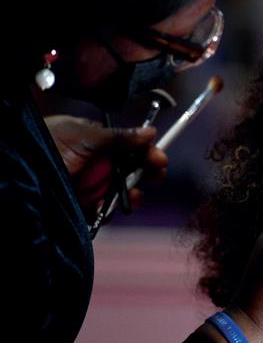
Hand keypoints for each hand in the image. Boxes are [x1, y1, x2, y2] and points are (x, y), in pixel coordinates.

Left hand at [44, 115, 167, 216]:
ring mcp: (91, 185)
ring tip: (132, 195)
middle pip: (131, 170)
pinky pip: (106, 210)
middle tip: (154, 176)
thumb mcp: (84, 136)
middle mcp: (97, 164)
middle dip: (145, 174)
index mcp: (97, 142)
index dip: (147, 153)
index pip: (131, 147)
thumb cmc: (46, 145)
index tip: (159, 159)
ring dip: (132, 194)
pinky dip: (111, 210)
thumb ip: (119, 137)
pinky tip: (111, 206)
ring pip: (122, 192)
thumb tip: (151, 132)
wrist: (23, 173)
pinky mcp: (85, 205)